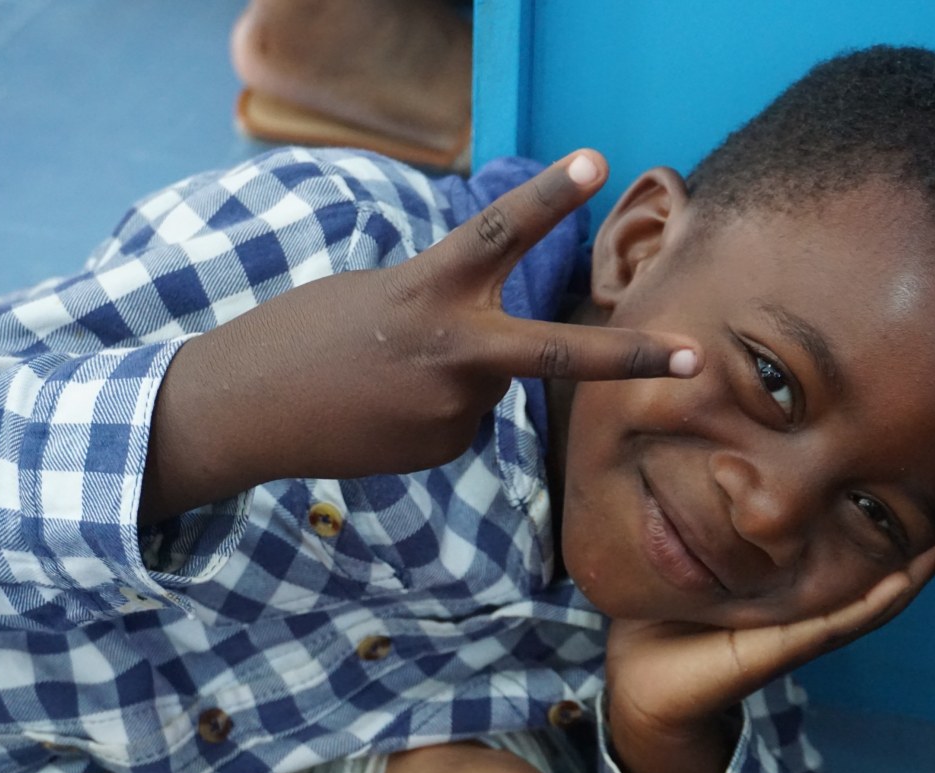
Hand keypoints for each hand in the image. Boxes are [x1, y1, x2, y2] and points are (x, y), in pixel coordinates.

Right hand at [143, 150, 699, 521]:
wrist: (242, 412)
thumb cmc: (301, 335)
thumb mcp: (375, 293)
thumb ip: (447, 307)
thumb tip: (495, 359)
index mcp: (426, 290)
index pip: (498, 233)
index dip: (550, 195)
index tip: (597, 159)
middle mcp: (450, 354)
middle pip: (554, 356)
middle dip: (628, 357)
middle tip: (692, 356)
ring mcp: (449, 412)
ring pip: (488, 385)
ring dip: (452, 376)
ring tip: (381, 380)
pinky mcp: (441, 451)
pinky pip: (462, 420)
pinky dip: (433, 411)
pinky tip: (382, 413)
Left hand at [604, 521, 934, 772]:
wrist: (641, 683)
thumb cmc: (664, 619)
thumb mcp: (691, 563)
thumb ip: (705, 527)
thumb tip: (706, 467)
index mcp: (787, 596)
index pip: (848, 560)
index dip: (887, 533)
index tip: (924, 497)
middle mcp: (803, 616)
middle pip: (876, 582)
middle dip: (920, 554)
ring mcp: (798, 636)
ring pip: (870, 602)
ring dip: (912, 574)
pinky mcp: (779, 651)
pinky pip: (834, 624)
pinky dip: (870, 604)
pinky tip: (899, 582)